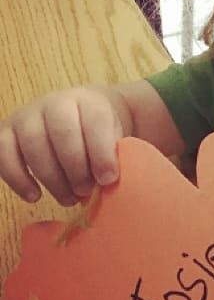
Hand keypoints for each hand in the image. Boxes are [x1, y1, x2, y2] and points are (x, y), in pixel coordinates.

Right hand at [0, 88, 123, 206]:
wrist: (81, 114)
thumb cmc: (101, 132)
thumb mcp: (116, 137)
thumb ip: (114, 155)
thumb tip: (106, 182)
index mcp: (89, 101)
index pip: (95, 121)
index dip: (102, 153)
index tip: (108, 179)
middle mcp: (55, 102)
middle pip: (62, 134)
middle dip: (76, 168)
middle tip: (86, 191)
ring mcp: (27, 115)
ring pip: (33, 145)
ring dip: (51, 178)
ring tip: (69, 198)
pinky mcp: (5, 131)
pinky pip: (4, 155)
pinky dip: (18, 179)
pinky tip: (35, 196)